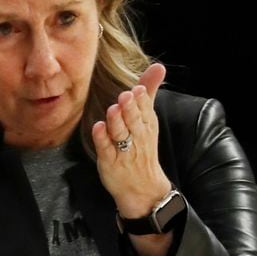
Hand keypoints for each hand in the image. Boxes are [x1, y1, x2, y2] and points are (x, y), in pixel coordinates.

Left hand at [92, 62, 170, 217]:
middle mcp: (136, 137)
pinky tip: (97, 127)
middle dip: (130, 109)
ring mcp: (122, 150)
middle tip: (125, 96)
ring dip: (116, 121)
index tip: (138, 89)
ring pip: (120, 133)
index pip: (146, 110)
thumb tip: (159, 66)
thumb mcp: (148, 120)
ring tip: (112, 110)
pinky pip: (105, 148)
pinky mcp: (109, 161)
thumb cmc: (142, 148)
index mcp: (147, 125)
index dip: (141, 100)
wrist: (142, 189)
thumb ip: (149, 92)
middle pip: (134, 120)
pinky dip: (101, 138)